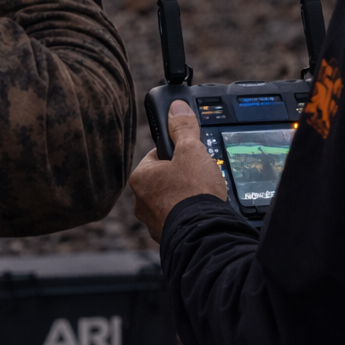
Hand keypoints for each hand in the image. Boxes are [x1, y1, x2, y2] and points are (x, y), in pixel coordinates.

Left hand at [129, 101, 227, 241]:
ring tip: (202, 195)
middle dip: (182, 177)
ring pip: (171, 200)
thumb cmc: (193, 193)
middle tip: (199, 177)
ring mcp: (153, 220)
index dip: (176, 153)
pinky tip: (200, 211)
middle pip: (164, 179)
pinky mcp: (167, 235)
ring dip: (185, 197)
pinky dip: (188, 214)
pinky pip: (178, 218)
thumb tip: (177, 108)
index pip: (157, 156)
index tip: (189, 156)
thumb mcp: (191, 151)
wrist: (203, 233)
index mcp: (141, 177)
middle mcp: (141, 200)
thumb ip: (183, 128)